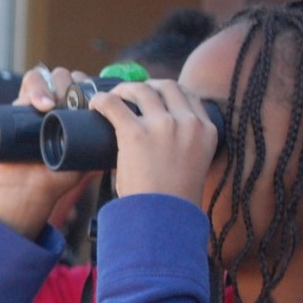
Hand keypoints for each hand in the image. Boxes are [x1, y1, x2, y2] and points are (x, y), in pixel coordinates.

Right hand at [0, 65, 97, 238]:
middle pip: (63, 76)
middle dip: (70, 83)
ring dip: (53, 84)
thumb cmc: (54, 180)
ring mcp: (31, 105)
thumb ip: (102, 150)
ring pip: (45, 76)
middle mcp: (50, 105)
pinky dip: (35, 89)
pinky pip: (26, 84)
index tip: (95, 98)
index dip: (88, 84)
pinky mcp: (14, 108)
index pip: (81, 85)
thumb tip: (129, 137)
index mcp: (69, 114)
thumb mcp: (85, 163)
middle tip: (74, 100)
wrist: (24, 195)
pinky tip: (43, 105)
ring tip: (56, 104)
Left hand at [91, 80, 217, 201]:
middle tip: (131, 94)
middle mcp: (188, 122)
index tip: (155, 95)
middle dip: (148, 85)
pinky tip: (96, 103)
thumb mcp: (191, 163)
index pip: (189, 96)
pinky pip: (114, 105)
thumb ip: (181, 146)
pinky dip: (103, 100)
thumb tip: (156, 140)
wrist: (164, 216)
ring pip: (142, 90)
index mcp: (207, 129)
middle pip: (167, 86)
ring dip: (126, 89)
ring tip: (114, 97)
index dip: (169, 91)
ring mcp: (163, 125)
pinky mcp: (136, 133)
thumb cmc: (172, 198)